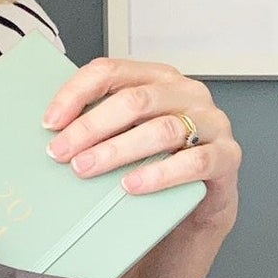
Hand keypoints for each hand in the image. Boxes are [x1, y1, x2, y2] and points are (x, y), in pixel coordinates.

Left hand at [43, 58, 239, 237]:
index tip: (50, 122)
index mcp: (157, 79)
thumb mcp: (126, 138)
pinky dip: (160, 174)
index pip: (110, 71)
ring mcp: (211, 123)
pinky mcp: (227, 156)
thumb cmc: (157, 166)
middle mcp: (186, 93)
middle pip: (134, 100)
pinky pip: (195, 162)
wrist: (199, 206)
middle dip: (91, 127)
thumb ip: (101, 127)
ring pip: (162, 129)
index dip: (76, 94)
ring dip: (118, 150)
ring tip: (87, 168)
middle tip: (61, 152)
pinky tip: (132, 186)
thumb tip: (51, 134)